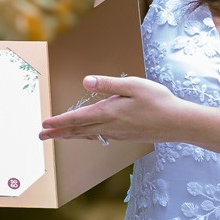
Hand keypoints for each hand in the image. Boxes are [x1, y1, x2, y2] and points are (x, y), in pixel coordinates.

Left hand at [39, 74, 183, 144]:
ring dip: (70, 136)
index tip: (44, 125)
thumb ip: (108, 84)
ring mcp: (117, 134)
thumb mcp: (133, 85)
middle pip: (78, 131)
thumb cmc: (158, 101)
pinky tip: (85, 135)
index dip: (59, 122)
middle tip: (41, 136)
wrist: (179, 123)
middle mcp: (110, 126)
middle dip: (58, 133)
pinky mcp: (125, 136)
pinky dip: (86, 136)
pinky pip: (99, 137)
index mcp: (109, 113)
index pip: (77, 119)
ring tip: (57, 136)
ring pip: (88, 136)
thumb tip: (85, 82)